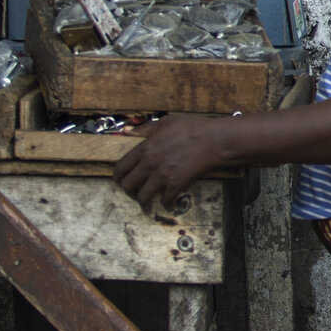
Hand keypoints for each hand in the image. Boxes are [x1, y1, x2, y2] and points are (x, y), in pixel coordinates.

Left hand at [113, 114, 231, 217]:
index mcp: (144, 148)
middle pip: (128, 185)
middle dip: (129, 192)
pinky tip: (169, 206)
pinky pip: (166, 199)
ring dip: (144, 204)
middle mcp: (149, 164)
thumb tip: (125, 130)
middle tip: (133, 195)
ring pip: (143, 196)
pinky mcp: (176, 184)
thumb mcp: (166, 122)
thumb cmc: (192, 128)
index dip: (117, 178)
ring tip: (147, 207)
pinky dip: (166, 205)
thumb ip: (145, 128)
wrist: (214, 140)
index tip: (119, 182)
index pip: (121, 168)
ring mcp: (162, 175)